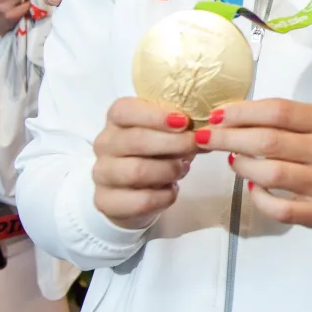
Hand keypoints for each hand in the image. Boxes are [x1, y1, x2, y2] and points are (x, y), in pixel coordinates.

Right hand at [91, 99, 197, 228]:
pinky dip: (165, 195)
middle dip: (174, 143)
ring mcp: (102, 173)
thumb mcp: (166, 133)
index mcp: (117, 120)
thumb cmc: (155, 152)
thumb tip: (210, 127)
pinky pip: (141, 200)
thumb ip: (181, 126)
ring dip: (170, 170)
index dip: (155, 115)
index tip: (183, 121)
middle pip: (136, 140)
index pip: (125, 110)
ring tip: (183, 169)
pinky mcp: (106, 201)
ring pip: (138, 171)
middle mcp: (104, 144)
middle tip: (196, 145)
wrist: (134, 190)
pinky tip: (172, 190)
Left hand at [196, 99, 311, 239]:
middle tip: (205, 138)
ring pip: (271, 174)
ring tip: (232, 161)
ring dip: (242, 166)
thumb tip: (223, 118)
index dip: (243, 112)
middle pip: (270, 141)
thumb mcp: (307, 129)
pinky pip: (279, 208)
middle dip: (229, 138)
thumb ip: (274, 121)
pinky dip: (259, 198)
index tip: (216, 116)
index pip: (280, 111)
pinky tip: (252, 188)